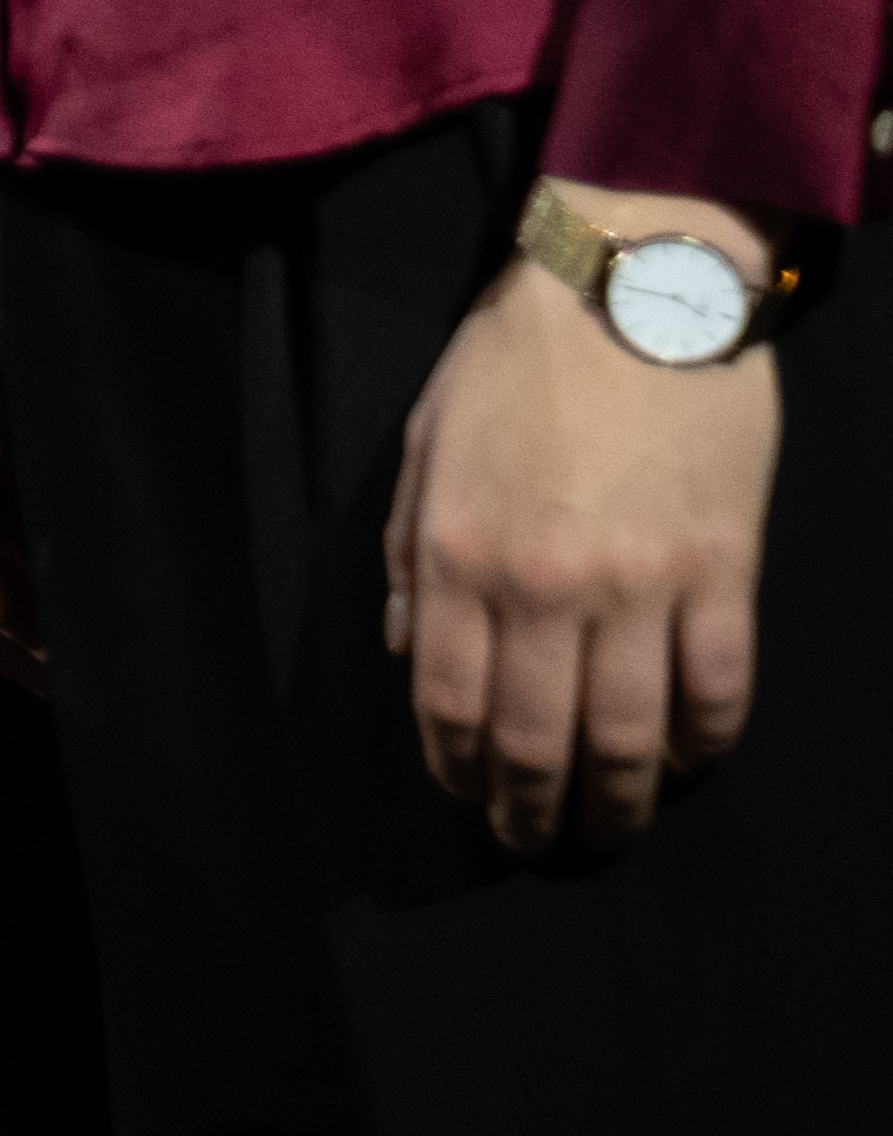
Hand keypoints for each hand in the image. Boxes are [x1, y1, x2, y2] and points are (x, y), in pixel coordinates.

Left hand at [386, 197, 784, 853]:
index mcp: (460, 555)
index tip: (468, 798)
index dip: (457, 769)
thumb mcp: (428, 449)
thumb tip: (412, 655)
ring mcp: (642, 586)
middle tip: (538, 841)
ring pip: (632, 736)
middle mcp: (546, 587)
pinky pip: (718, 690)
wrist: (632, 294)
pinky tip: (687, 765)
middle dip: (533, 808)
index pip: (450, 703)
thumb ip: (413, 559)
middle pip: (540, 739)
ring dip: (620, 802)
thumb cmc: (516, 366)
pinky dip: (704, 745)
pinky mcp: (723, 573)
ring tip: (608, 831)